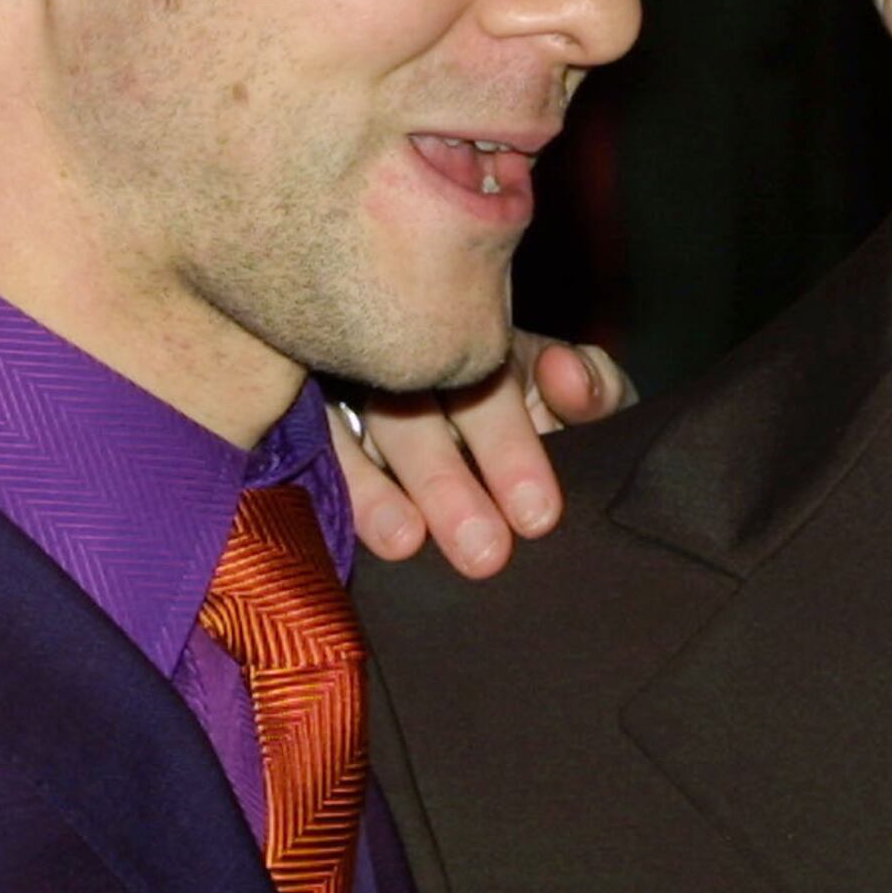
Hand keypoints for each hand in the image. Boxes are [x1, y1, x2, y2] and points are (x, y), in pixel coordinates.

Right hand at [333, 335, 637, 578]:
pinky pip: (301, 455)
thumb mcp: (586, 400)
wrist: (519, 460)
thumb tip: (564, 373)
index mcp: (473, 339)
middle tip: (485, 553)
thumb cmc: (554, 415)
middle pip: (407, 410)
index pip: (481, 383)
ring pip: (343, 433)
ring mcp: (346, 394)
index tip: (536, 515)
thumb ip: (591, 389)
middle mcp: (400, 361)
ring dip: (370, 492)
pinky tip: (319, 535)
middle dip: (444, 483)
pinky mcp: (306, 435)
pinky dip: (321, 493)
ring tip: (402, 542)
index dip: (507, 447)